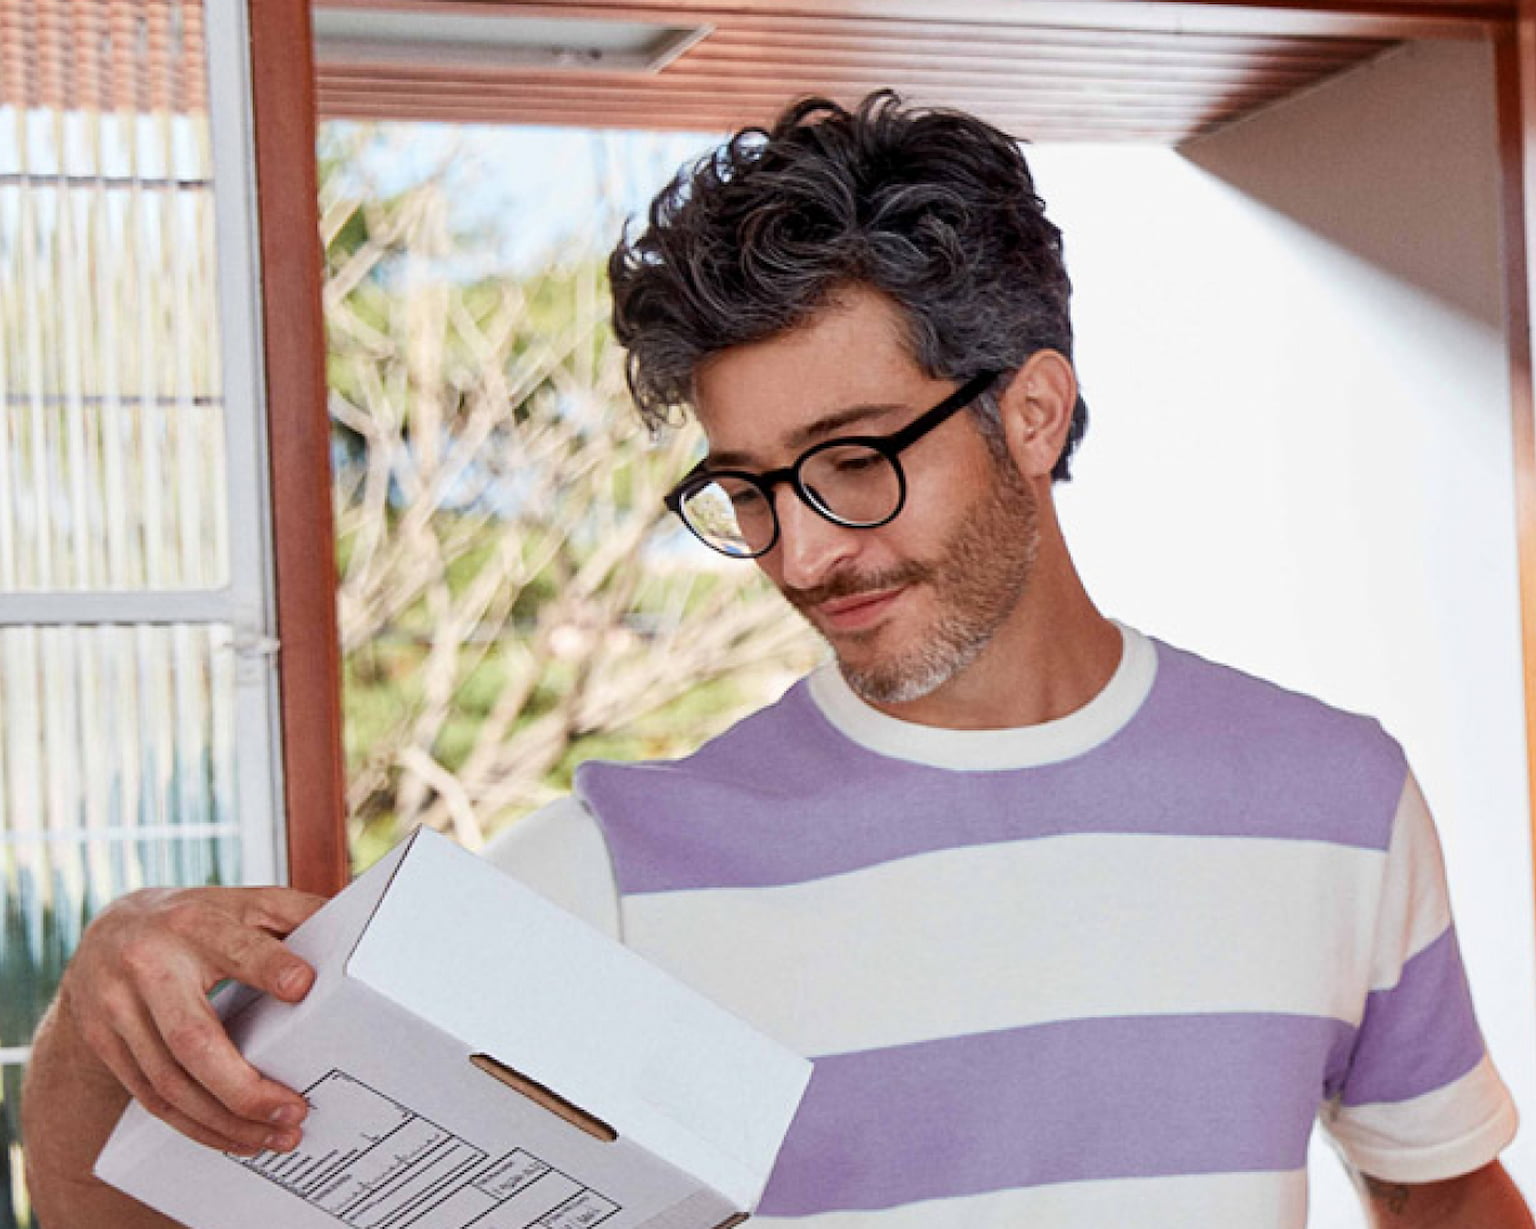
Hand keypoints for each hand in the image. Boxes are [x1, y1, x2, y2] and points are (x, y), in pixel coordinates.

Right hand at [59, 885, 326, 1155]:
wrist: (106, 934)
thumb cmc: (196, 919)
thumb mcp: (244, 903)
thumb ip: (295, 914)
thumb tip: (363, 930)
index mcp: (195, 922)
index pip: (235, 948)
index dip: (269, 967)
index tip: (304, 987)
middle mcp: (150, 965)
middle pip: (194, 1038)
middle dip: (245, 1087)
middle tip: (295, 1111)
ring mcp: (118, 1008)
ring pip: (170, 1083)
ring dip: (224, 1122)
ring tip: (275, 1138)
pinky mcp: (103, 1043)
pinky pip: (151, 1098)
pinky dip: (195, 1126)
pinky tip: (234, 1138)